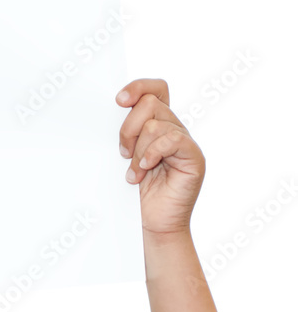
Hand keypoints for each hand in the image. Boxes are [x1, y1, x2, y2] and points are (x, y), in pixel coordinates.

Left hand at [116, 78, 204, 236]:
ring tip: (135, 173)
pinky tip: (145, 169)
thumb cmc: (140, 195)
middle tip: (124, 154)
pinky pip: (172, 139)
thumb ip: (129, 134)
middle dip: (128, 129)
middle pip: (150, 104)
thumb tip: (118, 109)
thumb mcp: (128, 158)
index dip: (138, 87)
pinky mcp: (193, 157)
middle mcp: (174, 130)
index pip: (156, 90)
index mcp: (160, 126)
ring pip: (155, 124)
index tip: (119, 100)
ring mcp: (185, 143)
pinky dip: (152, 153)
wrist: (154, 224)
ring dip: (138, 151)